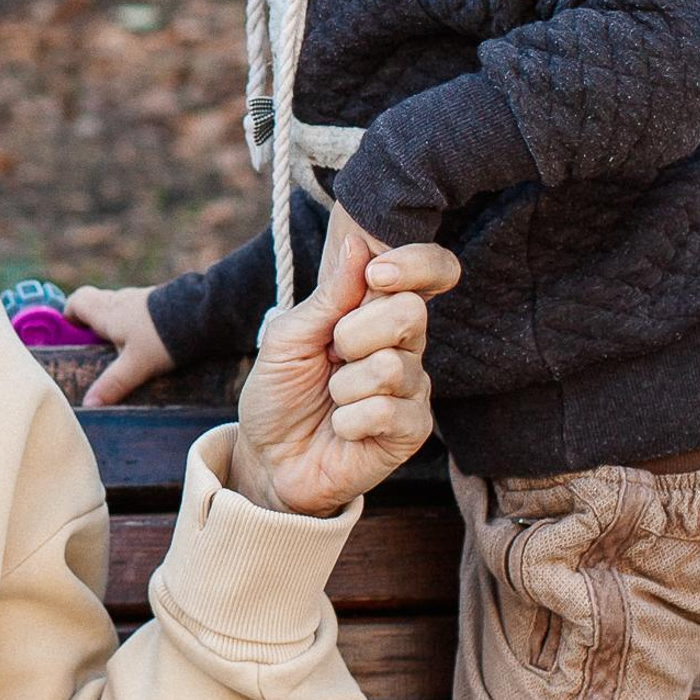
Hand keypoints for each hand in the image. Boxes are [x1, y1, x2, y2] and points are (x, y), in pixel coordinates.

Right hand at [63, 283, 173, 406]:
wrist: (201, 315)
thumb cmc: (162, 337)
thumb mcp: (135, 365)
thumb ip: (112, 384)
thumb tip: (88, 405)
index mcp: (107, 312)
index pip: (77, 301)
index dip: (69, 315)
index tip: (70, 335)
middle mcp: (120, 301)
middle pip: (95, 303)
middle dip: (90, 323)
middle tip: (95, 348)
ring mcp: (141, 299)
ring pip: (117, 307)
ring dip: (114, 324)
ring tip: (122, 351)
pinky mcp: (158, 302)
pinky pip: (137, 311)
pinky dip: (135, 324)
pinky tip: (146, 343)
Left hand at [231, 204, 458, 517]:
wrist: (269, 457)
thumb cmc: (279, 392)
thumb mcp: (287, 338)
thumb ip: (327, 296)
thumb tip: (358, 243)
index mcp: (377, 311)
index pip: (430, 271)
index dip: (415, 264)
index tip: (377, 274)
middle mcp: (405, 344)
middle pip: (411, 312)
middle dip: (353, 333)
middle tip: (332, 355)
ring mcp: (412, 387)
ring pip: (391, 366)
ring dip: (343, 386)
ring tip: (331, 398)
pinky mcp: (413, 429)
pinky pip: (390, 410)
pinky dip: (349, 419)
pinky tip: (342, 427)